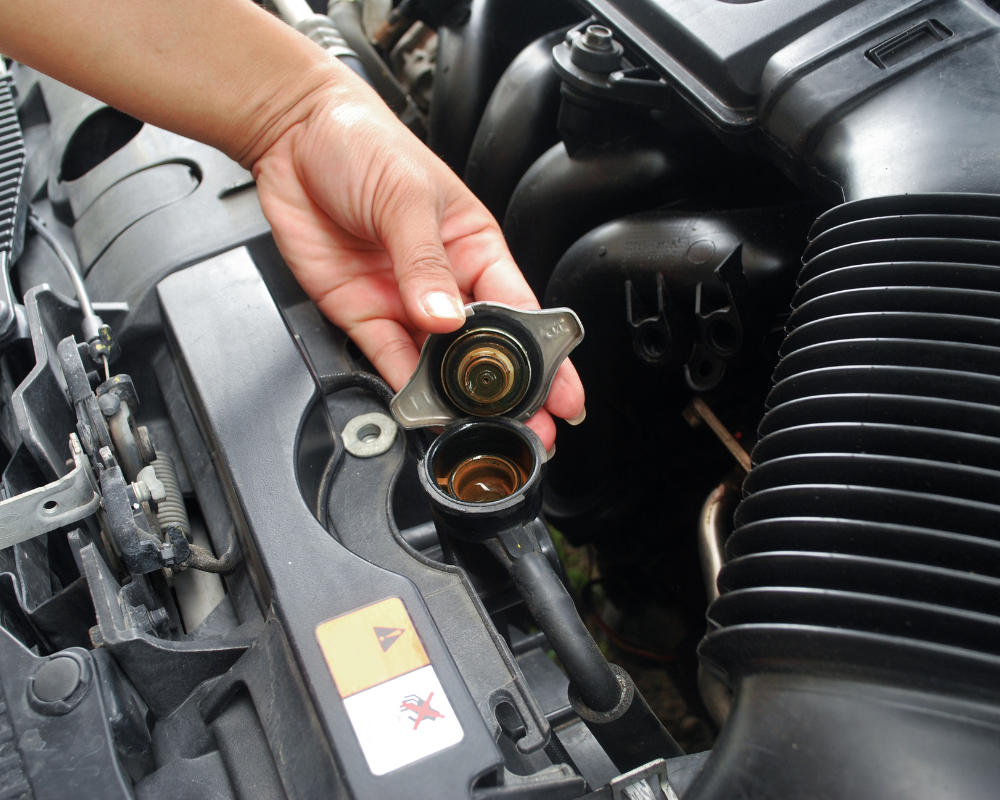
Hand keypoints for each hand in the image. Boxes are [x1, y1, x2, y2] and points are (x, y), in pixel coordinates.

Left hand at [251, 64, 583, 449]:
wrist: (292, 136)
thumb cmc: (363, 143)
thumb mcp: (407, 196)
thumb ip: (424, 263)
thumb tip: (446, 317)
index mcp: (474, 246)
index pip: (520, 309)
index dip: (547, 354)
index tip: (563, 392)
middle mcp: (443, 280)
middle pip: (483, 348)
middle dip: (508, 393)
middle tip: (529, 430)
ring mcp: (403, 301)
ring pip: (437, 364)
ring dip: (456, 400)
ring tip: (475, 430)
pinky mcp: (361, 313)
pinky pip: (388, 359)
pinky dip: (403, 389)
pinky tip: (422, 410)